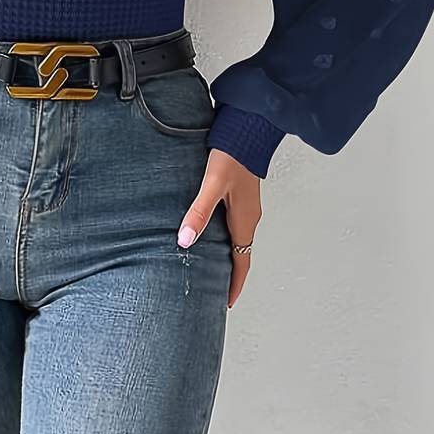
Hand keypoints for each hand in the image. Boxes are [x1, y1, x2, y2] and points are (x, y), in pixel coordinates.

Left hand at [177, 148, 262, 308]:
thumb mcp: (212, 184)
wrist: (248, 130)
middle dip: (230, 275)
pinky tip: (210, 234)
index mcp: (244, 220)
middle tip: (216, 291)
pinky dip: (225, 238)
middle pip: (241, 254)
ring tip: (212, 268)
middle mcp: (249, 216)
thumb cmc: (233, 155)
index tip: (226, 303)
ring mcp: (246, 206)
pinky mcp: (240, 195)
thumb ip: (198, 211)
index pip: (242, 262)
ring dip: (228, 256)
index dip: (234, 285)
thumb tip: (185, 239)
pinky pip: (235, 225)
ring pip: (238, 239)